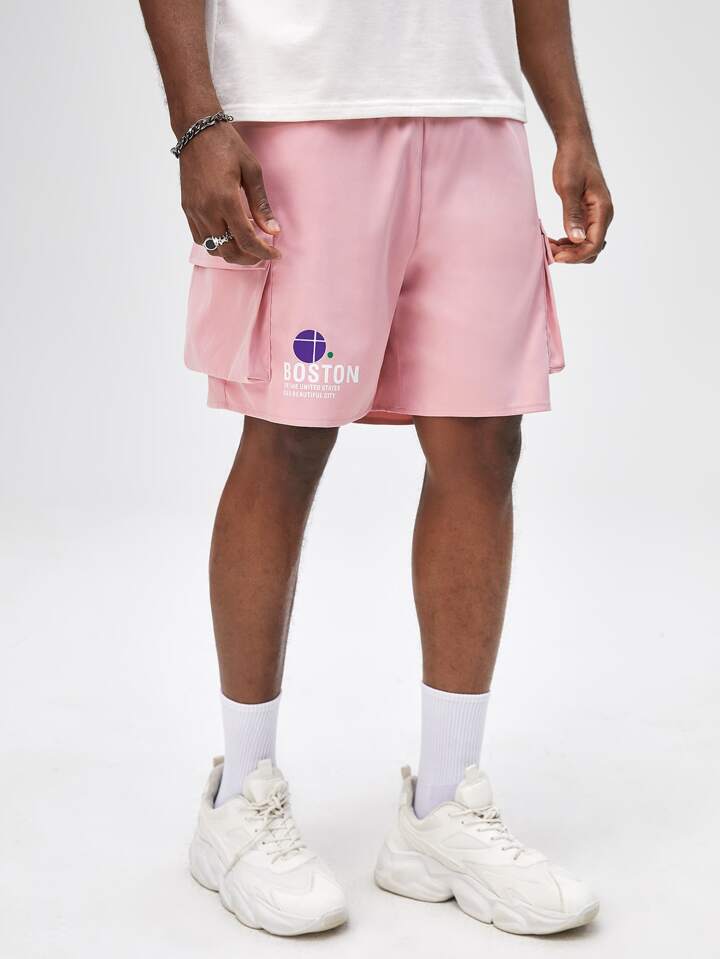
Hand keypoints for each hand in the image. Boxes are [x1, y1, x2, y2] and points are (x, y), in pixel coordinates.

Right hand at [179, 123, 280, 264]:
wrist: (196, 131)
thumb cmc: (227, 146)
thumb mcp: (252, 171)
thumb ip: (261, 205)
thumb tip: (273, 230)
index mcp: (225, 200)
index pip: (247, 239)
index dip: (264, 252)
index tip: (276, 254)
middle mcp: (207, 210)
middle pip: (229, 251)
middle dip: (249, 258)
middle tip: (263, 254)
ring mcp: (194, 211)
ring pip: (213, 248)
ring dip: (232, 252)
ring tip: (247, 245)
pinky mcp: (187, 209)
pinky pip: (201, 238)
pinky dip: (217, 243)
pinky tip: (229, 235)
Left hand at [549, 137, 612, 263]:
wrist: (575, 145)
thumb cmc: (573, 162)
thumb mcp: (568, 188)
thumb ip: (572, 214)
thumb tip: (577, 239)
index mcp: (603, 210)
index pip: (594, 245)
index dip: (575, 256)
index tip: (556, 257)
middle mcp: (603, 216)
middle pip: (592, 250)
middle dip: (572, 255)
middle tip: (549, 251)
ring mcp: (597, 216)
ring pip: (587, 245)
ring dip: (569, 251)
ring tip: (549, 246)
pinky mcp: (588, 214)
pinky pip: (582, 237)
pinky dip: (568, 243)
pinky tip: (553, 241)